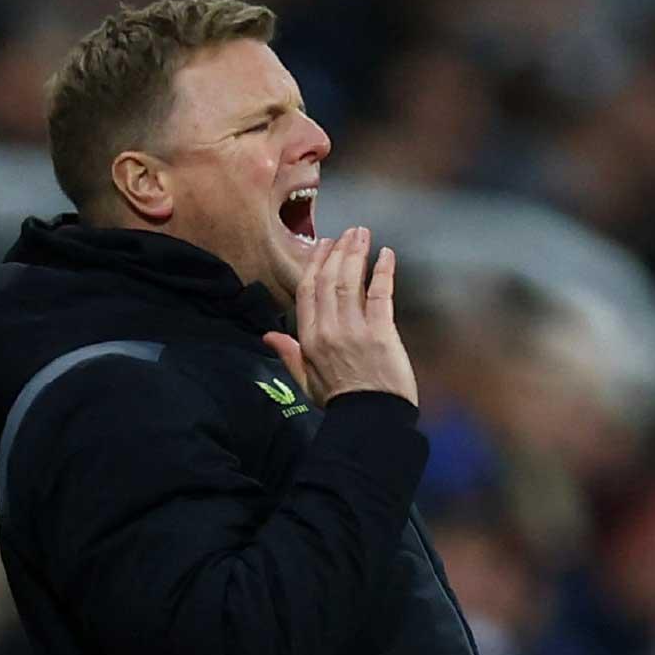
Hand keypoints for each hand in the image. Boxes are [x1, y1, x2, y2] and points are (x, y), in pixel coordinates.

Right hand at [263, 227, 418, 407]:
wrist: (369, 421)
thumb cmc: (339, 402)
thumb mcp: (306, 380)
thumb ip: (289, 354)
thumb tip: (268, 336)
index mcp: (309, 339)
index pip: (307, 291)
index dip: (315, 263)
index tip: (324, 245)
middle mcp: (328, 330)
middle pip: (328, 280)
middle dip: (338, 251)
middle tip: (348, 233)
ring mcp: (354, 330)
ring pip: (350, 281)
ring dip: (356, 254)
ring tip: (363, 234)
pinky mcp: (381, 333)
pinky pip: (379, 294)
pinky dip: (383, 271)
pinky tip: (386, 255)